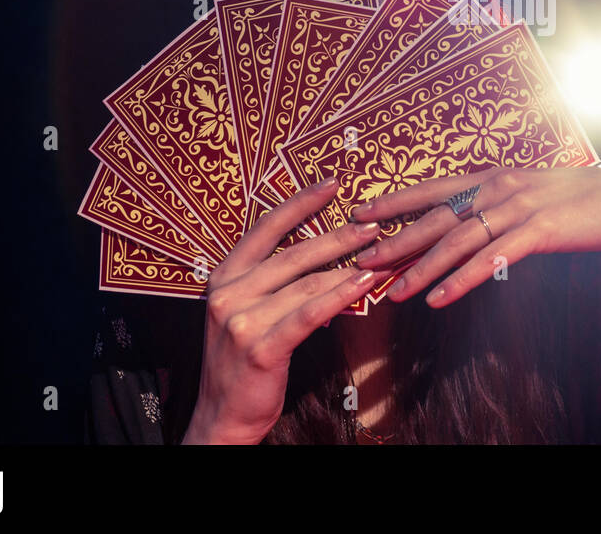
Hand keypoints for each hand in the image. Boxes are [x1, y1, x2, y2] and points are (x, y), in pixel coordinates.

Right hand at [182, 178, 392, 444]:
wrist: (222, 416)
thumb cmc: (243, 362)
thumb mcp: (248, 312)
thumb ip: (274, 283)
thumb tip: (324, 255)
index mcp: (224, 277)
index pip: (265, 227)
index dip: (300, 203)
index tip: (332, 184)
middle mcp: (228, 293)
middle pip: (294, 253)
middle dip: (338, 237)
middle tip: (373, 226)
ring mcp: (241, 321)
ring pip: (306, 283)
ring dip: (347, 267)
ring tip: (378, 254)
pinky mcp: (261, 347)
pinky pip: (308, 314)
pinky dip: (339, 296)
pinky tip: (362, 284)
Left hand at [350, 164, 600, 307]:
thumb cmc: (580, 201)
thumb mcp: (531, 193)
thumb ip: (498, 202)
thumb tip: (467, 218)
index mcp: (494, 175)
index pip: (433, 189)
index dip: (395, 202)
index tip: (361, 214)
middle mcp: (500, 187)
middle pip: (437, 218)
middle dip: (396, 240)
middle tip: (361, 259)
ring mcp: (518, 208)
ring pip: (458, 242)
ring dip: (421, 269)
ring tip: (392, 292)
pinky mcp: (538, 231)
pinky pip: (492, 260)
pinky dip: (462, 280)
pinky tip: (440, 298)